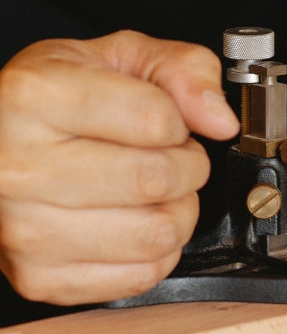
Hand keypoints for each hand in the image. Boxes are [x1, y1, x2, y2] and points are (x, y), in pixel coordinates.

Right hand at [0, 30, 238, 304]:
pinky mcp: (39, 276)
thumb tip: (219, 118)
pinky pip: (139, 276)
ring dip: (176, 212)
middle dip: (186, 168)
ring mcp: (24, 228)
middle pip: (157, 180)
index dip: (180, 123)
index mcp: (34, 97)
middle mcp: (19, 165)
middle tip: (169, 159)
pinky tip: (134, 225)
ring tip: (153, 193)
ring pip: (156, 234)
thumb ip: (180, 70)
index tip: (168, 124)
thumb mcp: (115, 57)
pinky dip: (156, 253)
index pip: (155, 120)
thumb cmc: (49, 104)